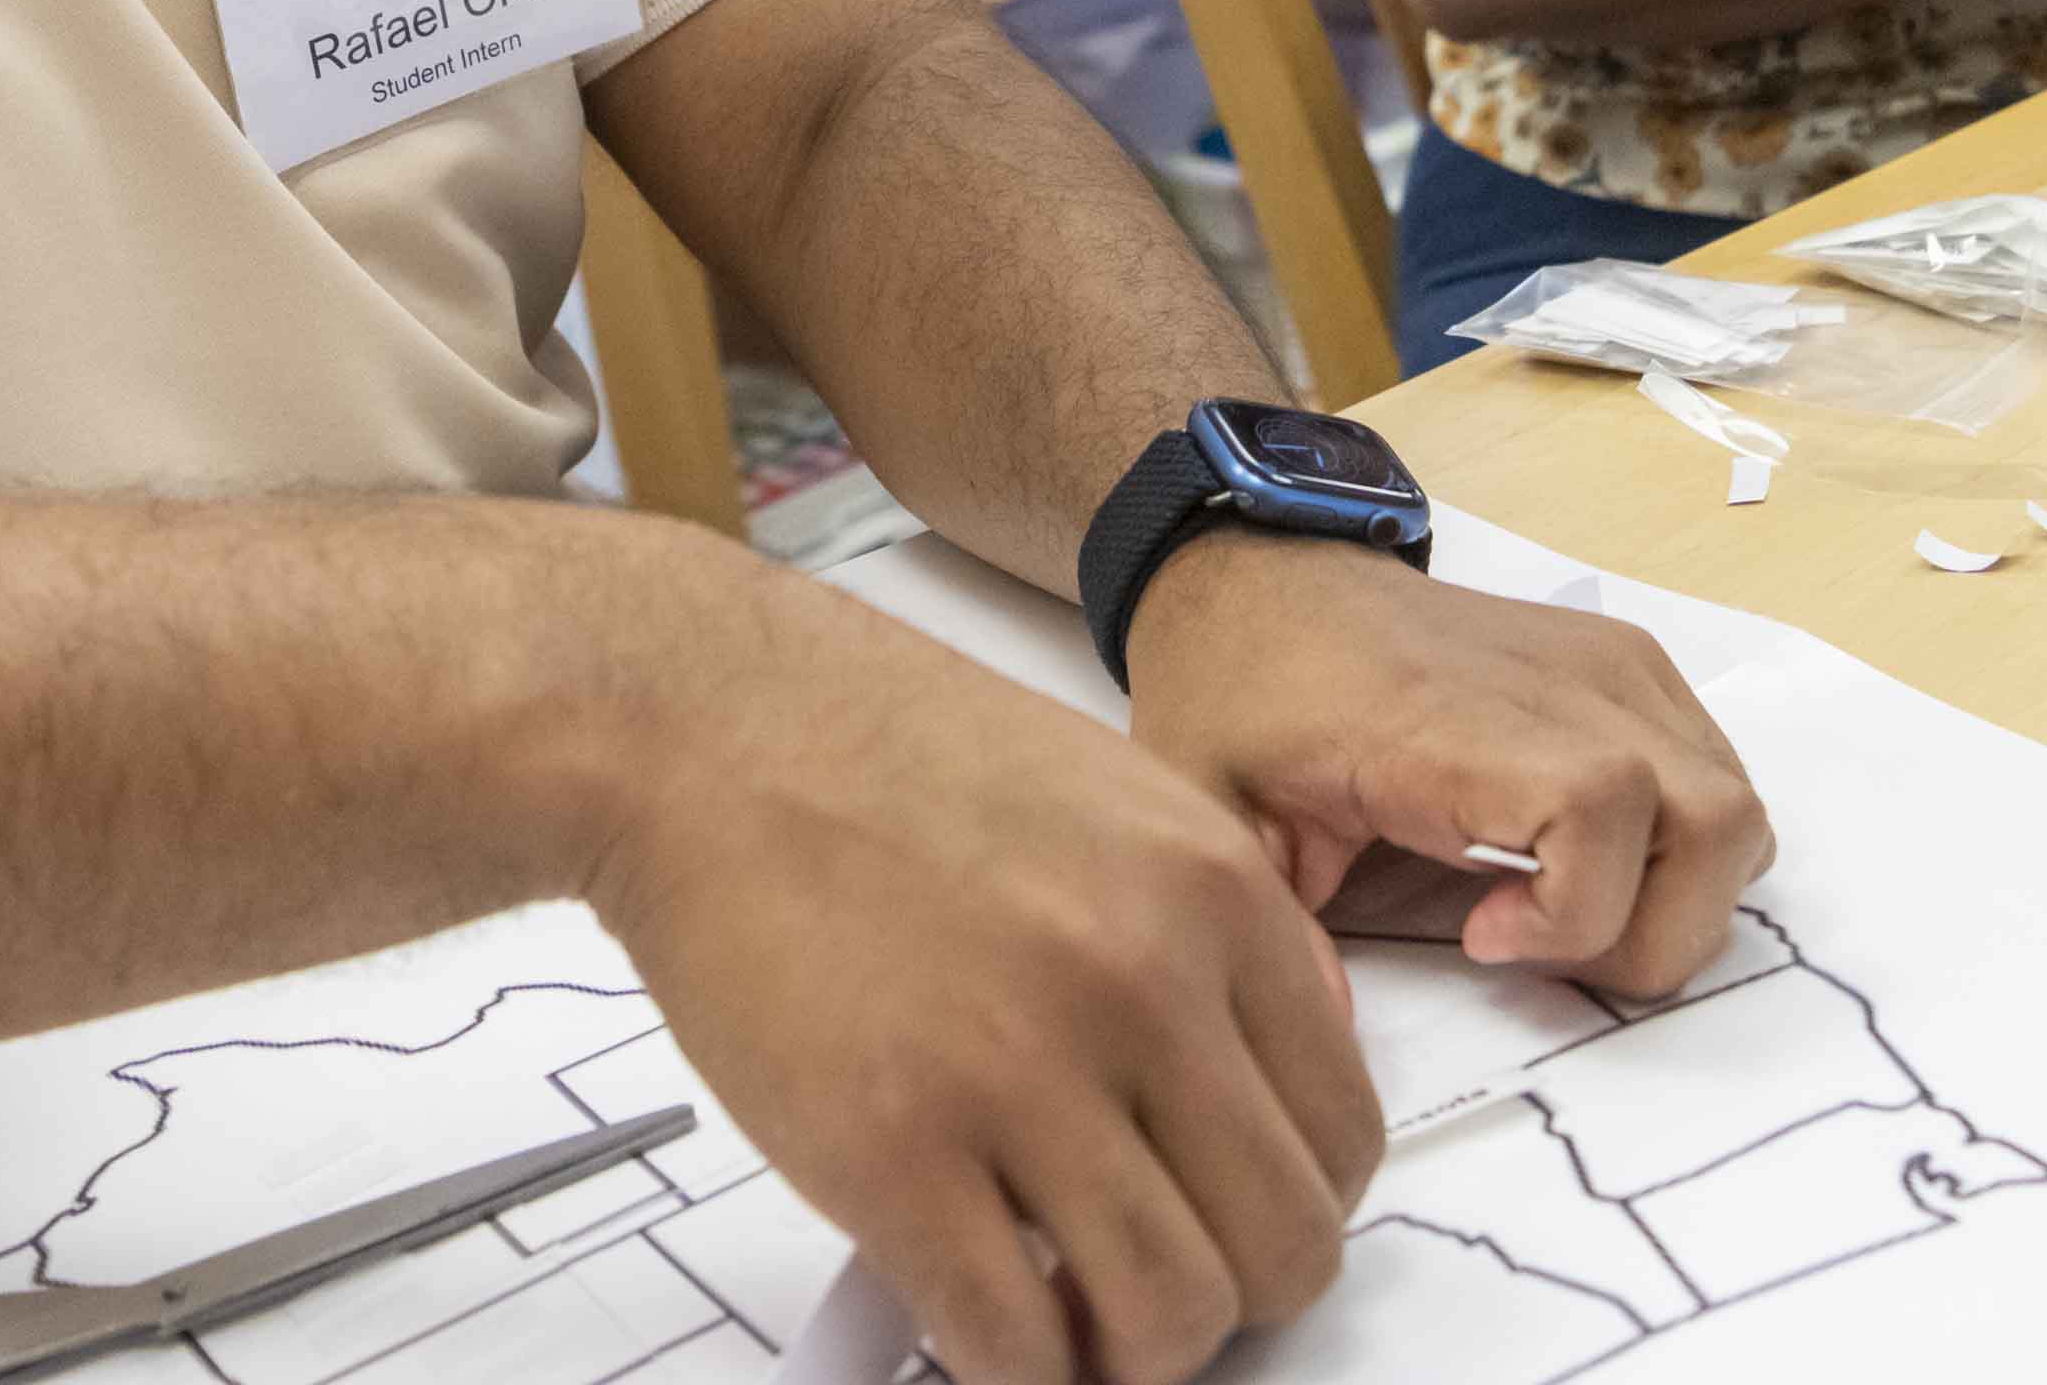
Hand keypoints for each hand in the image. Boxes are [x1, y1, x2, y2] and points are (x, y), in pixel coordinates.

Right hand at [592, 575, 1379, 1384]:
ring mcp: (1022, 1074)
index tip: (1226, 1224)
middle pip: (1285, 1249)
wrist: (703, 726)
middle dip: (1229, 1300)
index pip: (1343, 1136)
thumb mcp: (1113, 799)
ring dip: (1125, 1354)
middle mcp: (1145, 984)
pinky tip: (980, 1332)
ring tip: (1066, 1321)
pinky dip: (1016, 1374)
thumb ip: (1211, 935)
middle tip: (1148, 1287)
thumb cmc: (879, 754)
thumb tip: (1268, 1087)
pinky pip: (1015, 1347)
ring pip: (1172, 1320)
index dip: (1290, 1209)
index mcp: (1215, 893)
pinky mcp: (895, 1156)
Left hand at [1124, 533, 1771, 989]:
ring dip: (1676, 897)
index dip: (1574, 914)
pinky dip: (1677, 847)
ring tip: (1562, 913)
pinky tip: (1575, 861)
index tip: (1481, 941)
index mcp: (1456, 718)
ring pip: (1732, 807)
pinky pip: (1714, 774)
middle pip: (1711, 821)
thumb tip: (1326, 1034)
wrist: (1263, 580)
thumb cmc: (1241, 696)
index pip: (1602, 807)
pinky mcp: (1628, 666)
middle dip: (1651, 935)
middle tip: (1540, 954)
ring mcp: (1609, 667)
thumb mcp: (1210, 817)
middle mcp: (1562, 681)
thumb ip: (1267, 931)